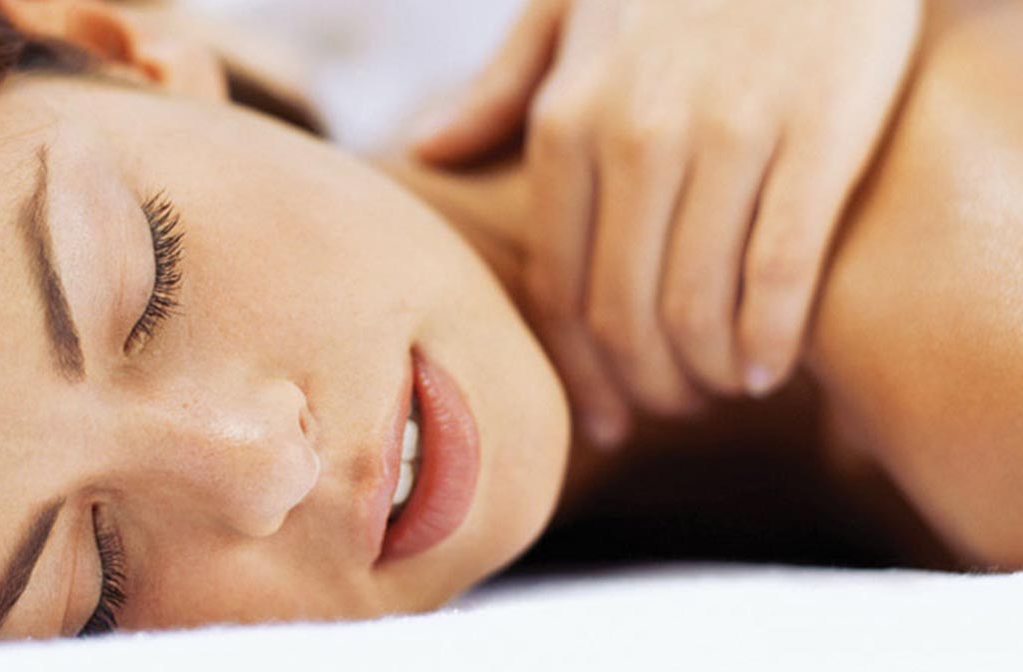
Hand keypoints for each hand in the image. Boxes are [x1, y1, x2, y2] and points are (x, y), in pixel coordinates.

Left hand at [412, 0, 921, 445]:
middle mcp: (634, 135)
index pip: (558, 286)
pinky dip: (769, 337)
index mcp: (567, 120)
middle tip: (667, 412)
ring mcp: (726, 134)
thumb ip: (502, 89)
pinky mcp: (817, 131)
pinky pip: (779, 271)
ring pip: (695, 305)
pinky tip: (769, 365)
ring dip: (702, 376)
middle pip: (621, 312)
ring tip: (718, 391)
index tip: (603, 416)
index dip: (580, 371)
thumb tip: (423, 151)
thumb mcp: (568, 9)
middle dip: (641, 388)